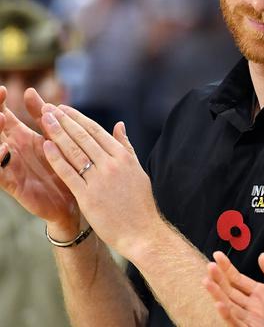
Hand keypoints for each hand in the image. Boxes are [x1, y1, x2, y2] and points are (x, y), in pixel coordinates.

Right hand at [0, 86, 78, 229]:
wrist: (72, 199)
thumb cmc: (62, 166)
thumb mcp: (53, 137)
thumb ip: (42, 116)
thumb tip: (29, 91)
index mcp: (21, 136)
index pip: (3, 115)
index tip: (2, 88)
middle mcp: (12, 150)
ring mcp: (11, 167)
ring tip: (1, 119)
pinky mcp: (15, 185)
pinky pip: (0, 174)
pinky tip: (4, 150)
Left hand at [39, 104, 160, 256]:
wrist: (143, 232)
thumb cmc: (141, 204)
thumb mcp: (137, 170)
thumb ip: (126, 147)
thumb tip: (119, 125)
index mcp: (123, 157)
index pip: (97, 132)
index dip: (78, 118)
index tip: (64, 109)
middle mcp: (112, 165)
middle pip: (83, 137)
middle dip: (64, 121)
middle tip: (48, 107)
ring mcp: (100, 180)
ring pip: (75, 151)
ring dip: (57, 133)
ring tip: (43, 119)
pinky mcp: (89, 197)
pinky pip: (69, 174)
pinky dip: (57, 159)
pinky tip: (46, 146)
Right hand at [204, 251, 263, 326]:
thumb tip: (261, 256)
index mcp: (263, 294)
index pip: (239, 279)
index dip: (227, 268)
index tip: (217, 256)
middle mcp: (254, 307)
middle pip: (230, 291)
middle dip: (218, 278)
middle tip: (209, 265)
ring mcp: (253, 320)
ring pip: (229, 306)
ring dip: (217, 294)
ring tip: (207, 281)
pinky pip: (236, 323)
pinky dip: (227, 315)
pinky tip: (220, 304)